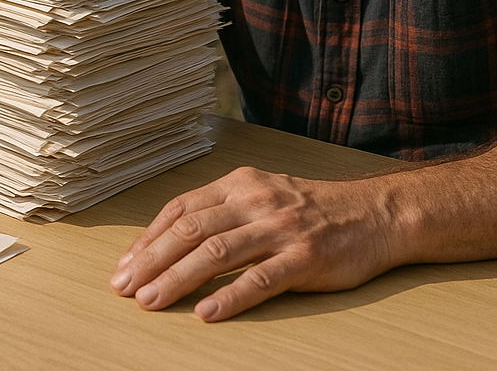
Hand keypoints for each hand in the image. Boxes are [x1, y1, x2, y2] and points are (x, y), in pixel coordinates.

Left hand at [109, 166, 396, 321]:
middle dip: (152, 260)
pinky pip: (261, 278)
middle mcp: (255, 201)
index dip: (149, 238)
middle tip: (125, 288)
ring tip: (152, 301)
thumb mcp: (261, 194)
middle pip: (191, 230)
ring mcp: (280, 228)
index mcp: (239, 183)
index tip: (124, 265)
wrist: (372, 212)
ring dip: (178, 279)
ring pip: (217, 253)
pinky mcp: (304, 257)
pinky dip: (230, 296)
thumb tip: (169, 242)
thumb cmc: (308, 208)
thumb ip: (221, 212)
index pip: (181, 209)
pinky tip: (206, 313)